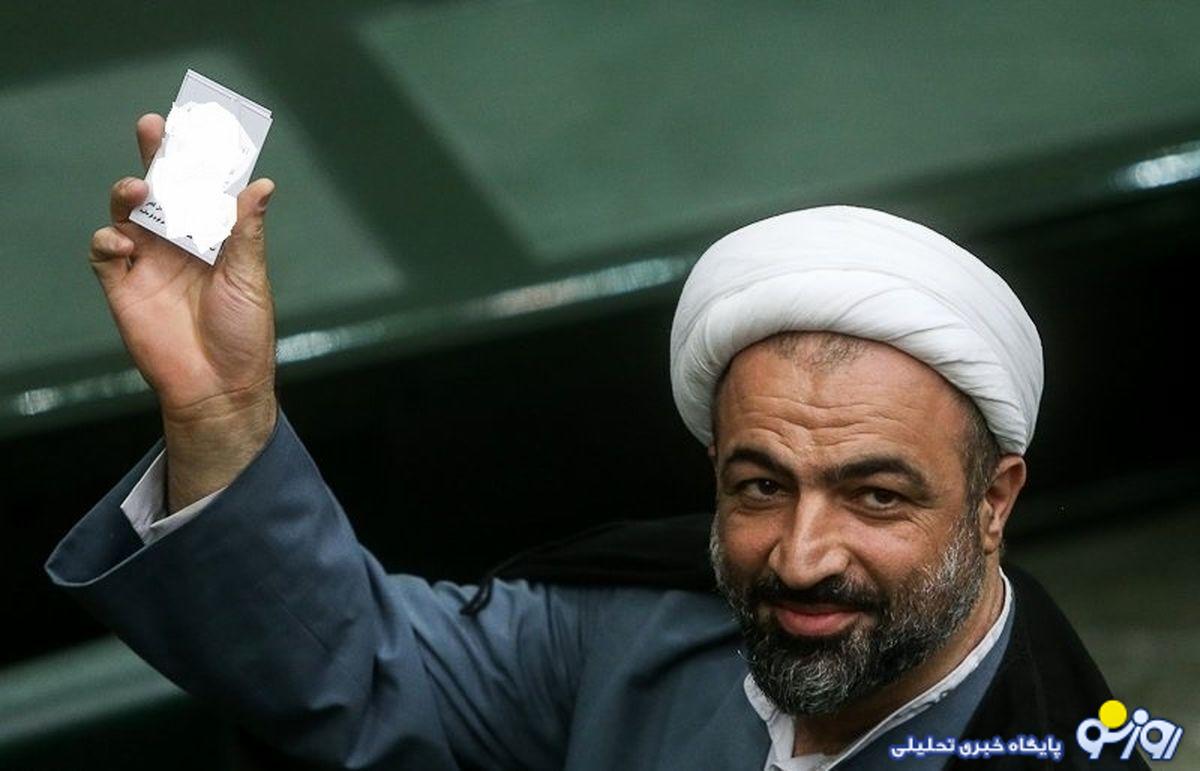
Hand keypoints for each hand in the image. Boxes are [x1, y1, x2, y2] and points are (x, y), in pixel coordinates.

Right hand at [90, 114, 278, 511]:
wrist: (220, 386)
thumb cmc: (244, 334)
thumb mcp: (251, 277)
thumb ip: (246, 230)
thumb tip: (261, 184)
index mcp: (213, 237)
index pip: (201, 188)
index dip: (196, 158)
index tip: (195, 124)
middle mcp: (179, 244)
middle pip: (161, 189)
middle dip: (155, 156)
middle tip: (153, 127)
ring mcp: (149, 262)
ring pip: (127, 212)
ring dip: (129, 194)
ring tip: (140, 191)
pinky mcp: (124, 286)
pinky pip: (105, 252)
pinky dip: (109, 240)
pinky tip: (126, 243)